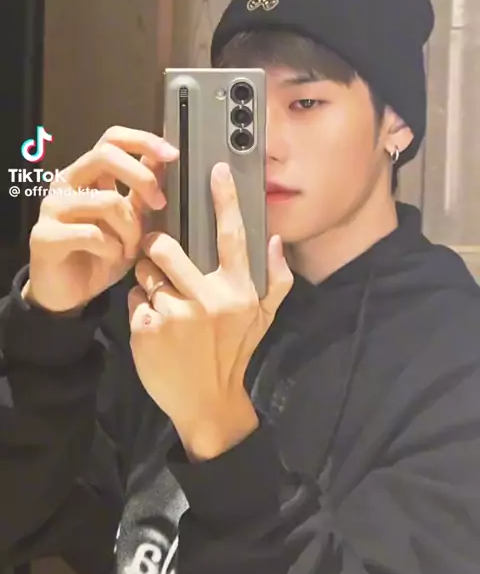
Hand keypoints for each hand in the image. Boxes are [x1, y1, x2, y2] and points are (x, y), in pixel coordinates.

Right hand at [25, 126, 178, 312]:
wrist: (70, 295)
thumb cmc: (100, 255)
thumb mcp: (131, 219)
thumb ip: (142, 189)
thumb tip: (163, 156)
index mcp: (87, 174)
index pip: (112, 138)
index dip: (143, 140)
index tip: (172, 154)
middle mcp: (66, 183)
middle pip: (105, 155)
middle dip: (142, 177)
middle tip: (161, 203)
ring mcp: (52, 208)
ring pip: (107, 200)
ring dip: (130, 227)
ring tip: (132, 247)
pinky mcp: (44, 236)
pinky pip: (92, 234)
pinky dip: (112, 249)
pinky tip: (112, 258)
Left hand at [129, 162, 292, 453]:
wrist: (207, 403)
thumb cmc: (234, 354)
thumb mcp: (263, 319)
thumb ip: (276, 279)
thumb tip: (275, 241)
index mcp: (239, 290)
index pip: (232, 235)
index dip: (224, 199)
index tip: (215, 169)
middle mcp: (209, 299)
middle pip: (166, 249)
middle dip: (155, 249)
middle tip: (157, 258)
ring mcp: (177, 315)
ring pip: (145, 274)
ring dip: (147, 281)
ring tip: (161, 300)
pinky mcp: (149, 330)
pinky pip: (133, 300)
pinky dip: (139, 307)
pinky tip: (154, 327)